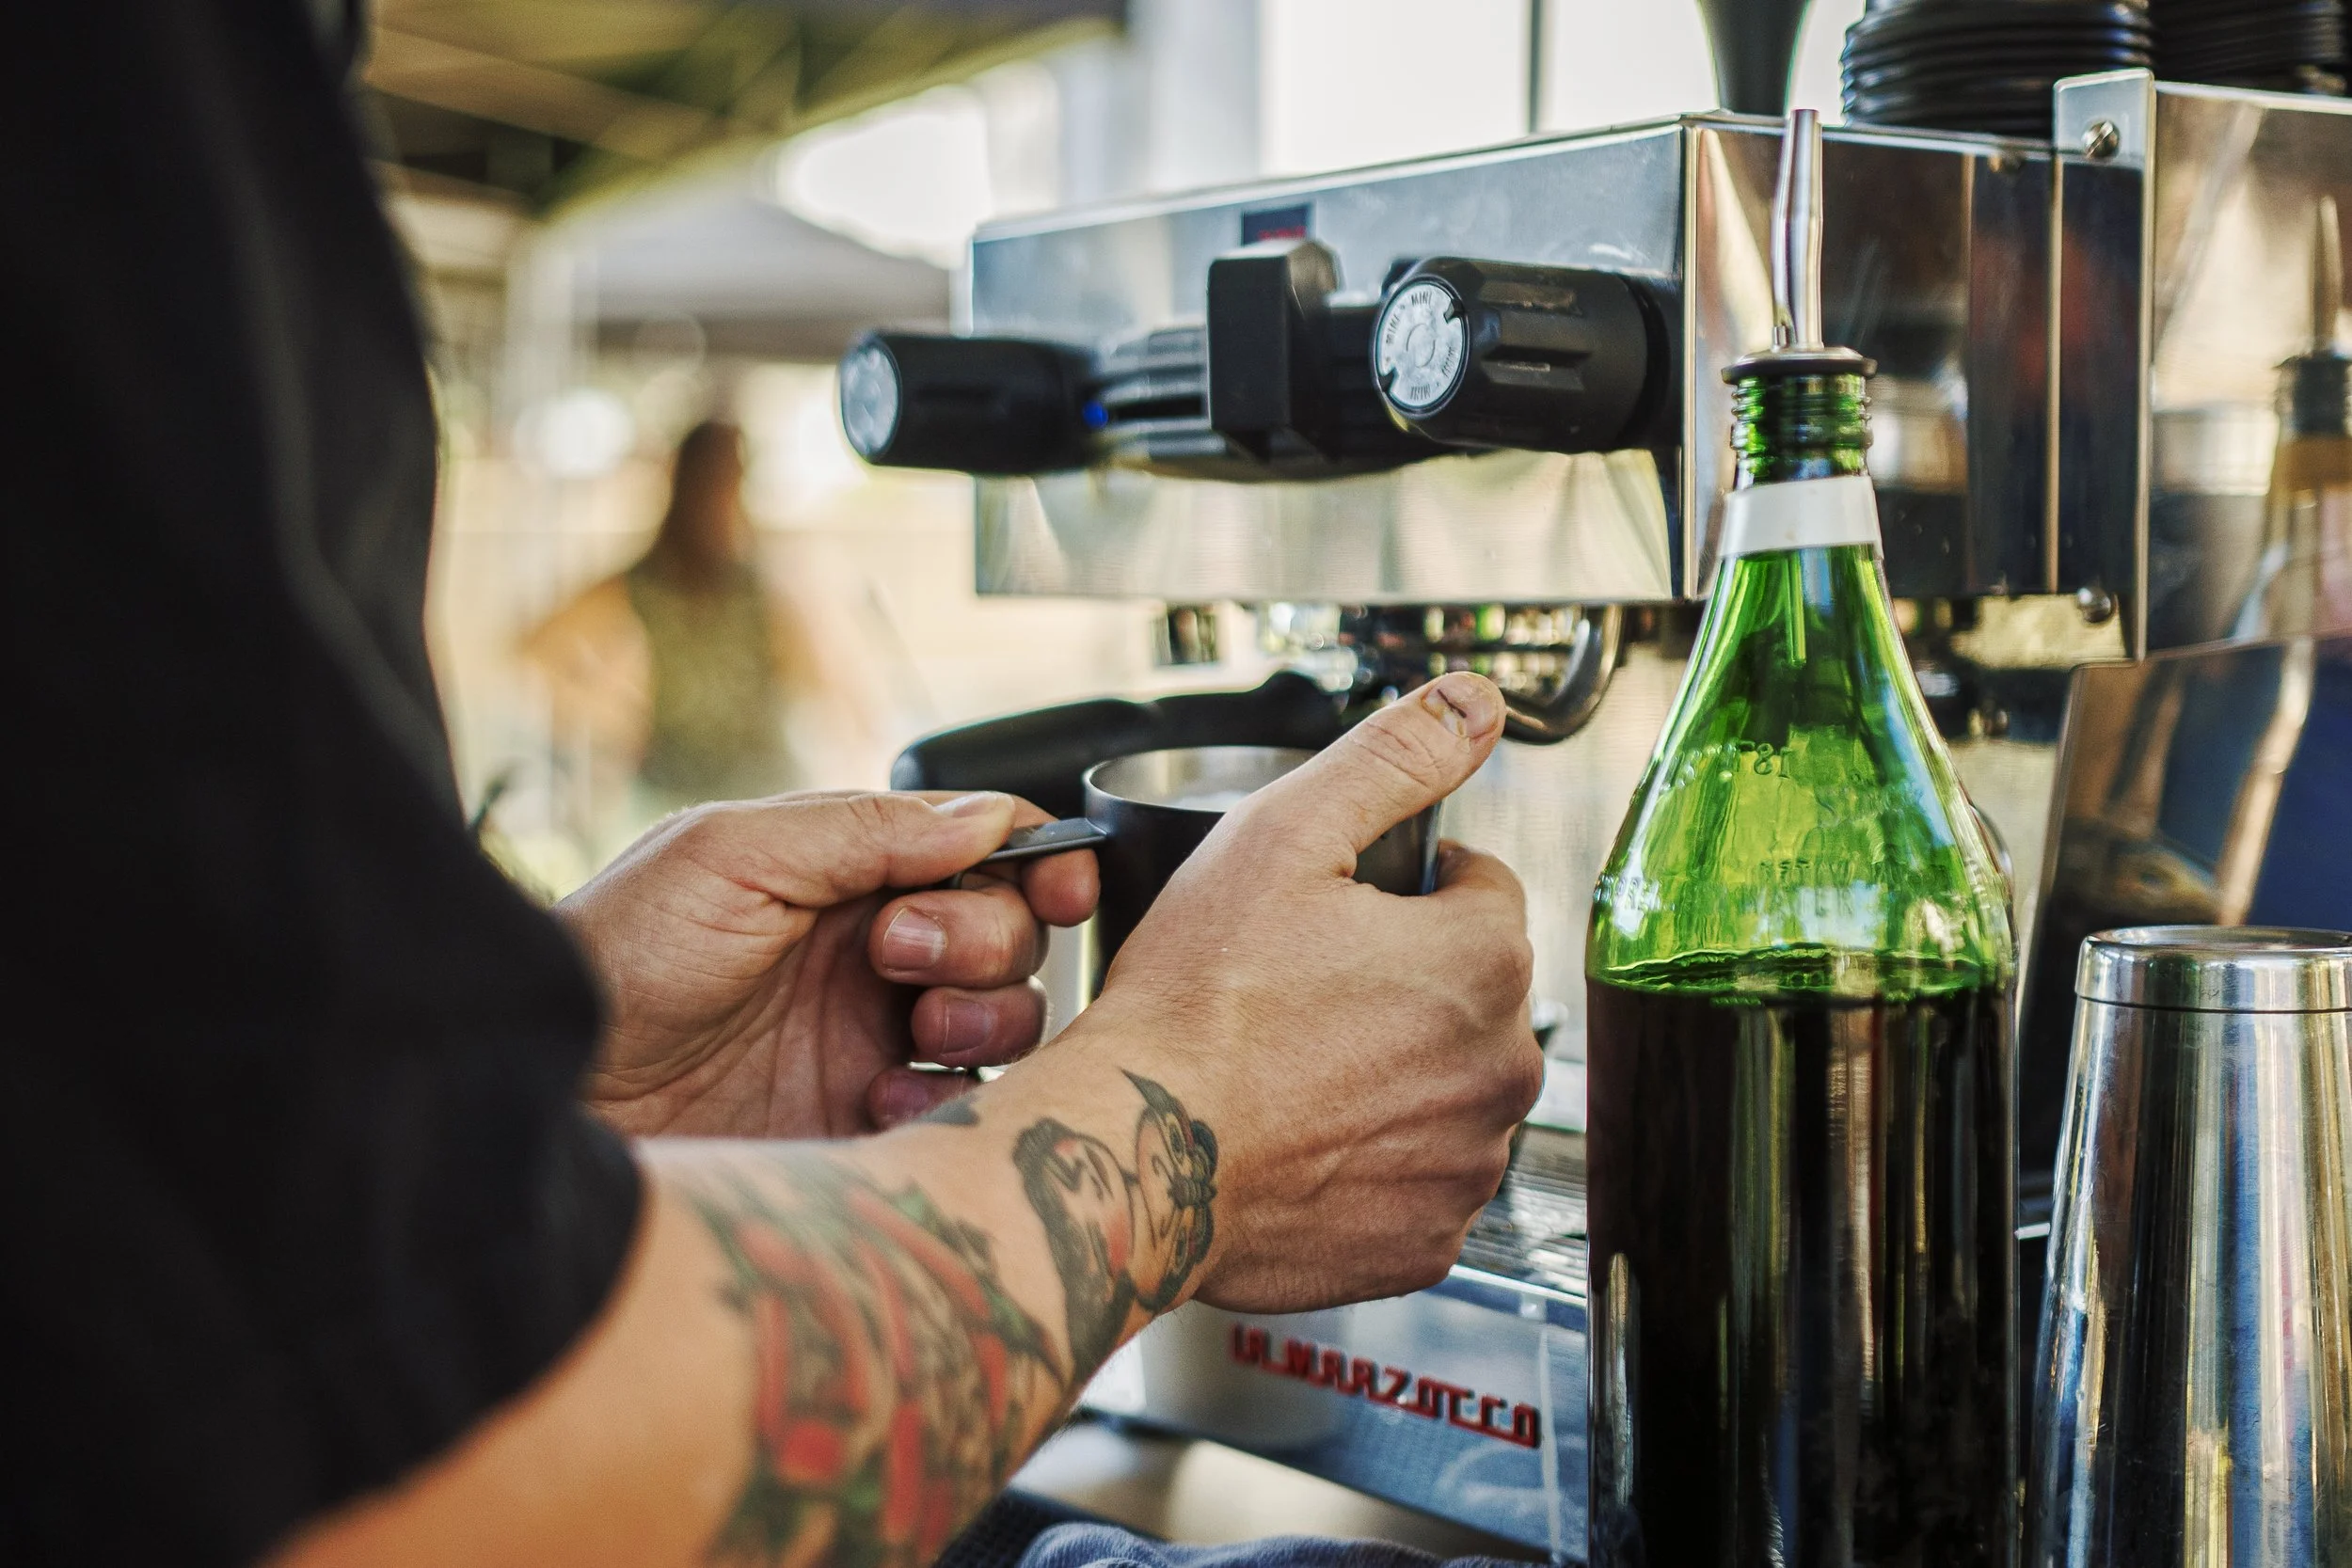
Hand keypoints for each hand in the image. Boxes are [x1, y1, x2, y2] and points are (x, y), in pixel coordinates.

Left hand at [553, 791, 1096, 1138]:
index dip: (1035, 859)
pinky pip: (959, 1110)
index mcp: (844, 871)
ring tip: (915, 1034)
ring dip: (984, 1018)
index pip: (979, 847)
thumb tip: (985, 817)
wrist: (556, 1093)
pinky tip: (877, 1100)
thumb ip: (863, 830)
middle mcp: (871, 952)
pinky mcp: (864, 1121)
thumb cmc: (616, 956)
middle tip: (899, 955)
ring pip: (1006, 1019)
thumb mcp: (731, 857)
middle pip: (1010, 932)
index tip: (1057, 886)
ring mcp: (872, 1038)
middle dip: (984, 938)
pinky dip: (942, 1102)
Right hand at [1067, 672, 1541, 1312]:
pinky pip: (1418, 1181)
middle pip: (1468, 996)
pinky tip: (1302, 1141)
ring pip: (1448, 1090)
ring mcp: (1468, 1162)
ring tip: (1294, 1070)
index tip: (1333, 917)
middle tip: (1299, 994)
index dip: (1405, 892)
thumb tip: (1474, 702)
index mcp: (1484, 958)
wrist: (1137, 1152)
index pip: (1480, 893)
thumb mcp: (1286, 836)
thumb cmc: (1197, 1003)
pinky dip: (1373, 1163)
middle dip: (1403, 986)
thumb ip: (1392, 758)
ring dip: (1394, 1075)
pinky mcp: (1427, 1242)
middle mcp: (1502, 1066)